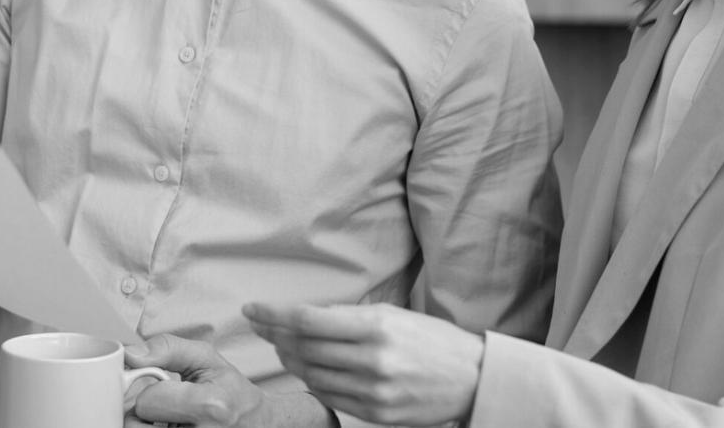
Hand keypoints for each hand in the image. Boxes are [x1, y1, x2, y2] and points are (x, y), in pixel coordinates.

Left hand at [122, 334, 332, 426]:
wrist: (260, 424)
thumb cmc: (231, 390)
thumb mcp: (206, 358)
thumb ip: (167, 349)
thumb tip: (131, 354)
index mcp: (210, 407)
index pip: (147, 400)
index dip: (153, 390)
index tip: (167, 388)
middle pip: (139, 425)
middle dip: (148, 411)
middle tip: (169, 407)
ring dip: (150, 427)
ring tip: (171, 420)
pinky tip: (174, 427)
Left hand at [244, 302, 482, 426]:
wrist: (472, 379)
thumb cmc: (431, 340)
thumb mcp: (393, 314)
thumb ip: (348, 317)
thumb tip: (304, 316)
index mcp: (376, 327)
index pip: (307, 320)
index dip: (273, 314)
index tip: (251, 309)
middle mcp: (372, 360)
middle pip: (303, 349)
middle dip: (274, 335)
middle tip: (260, 325)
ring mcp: (373, 392)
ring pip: (311, 375)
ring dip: (289, 359)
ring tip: (280, 345)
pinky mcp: (376, 414)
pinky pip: (330, 397)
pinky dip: (311, 381)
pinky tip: (306, 368)